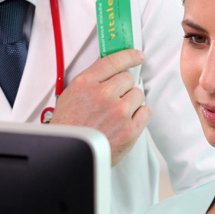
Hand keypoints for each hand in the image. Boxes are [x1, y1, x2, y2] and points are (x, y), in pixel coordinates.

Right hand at [49, 49, 151, 165]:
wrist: (68, 157)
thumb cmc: (68, 128)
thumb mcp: (70, 95)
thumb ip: (90, 81)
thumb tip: (110, 70)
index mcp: (86, 83)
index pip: (113, 61)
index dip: (129, 56)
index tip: (137, 56)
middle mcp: (103, 94)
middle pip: (128, 79)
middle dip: (124, 88)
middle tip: (115, 100)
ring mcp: (118, 112)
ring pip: (138, 95)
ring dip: (131, 103)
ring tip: (118, 114)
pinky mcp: (129, 129)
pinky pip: (146, 112)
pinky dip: (140, 116)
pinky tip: (127, 122)